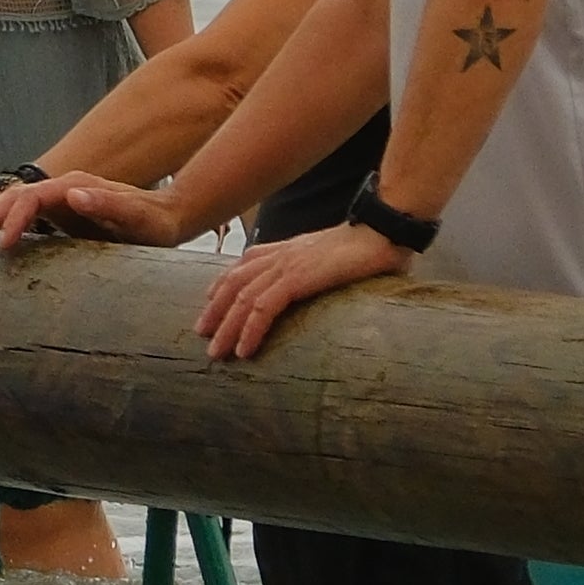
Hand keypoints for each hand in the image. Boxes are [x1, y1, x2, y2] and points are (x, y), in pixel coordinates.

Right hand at [0, 171, 184, 252]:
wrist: (169, 218)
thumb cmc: (157, 222)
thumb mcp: (140, 217)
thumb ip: (109, 205)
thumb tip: (72, 195)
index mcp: (76, 187)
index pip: (34, 198)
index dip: (14, 217)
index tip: (1, 242)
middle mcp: (64, 189)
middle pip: (17, 197)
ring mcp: (61, 201)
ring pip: (17, 204)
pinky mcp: (62, 216)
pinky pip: (27, 216)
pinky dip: (7, 225)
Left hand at [195, 218, 410, 359]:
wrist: (380, 232)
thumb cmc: (363, 248)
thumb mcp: (326, 259)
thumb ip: (311, 269)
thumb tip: (314, 285)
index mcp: (281, 249)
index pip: (239, 268)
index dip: (221, 288)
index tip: (210, 306)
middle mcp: (276, 255)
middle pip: (233, 285)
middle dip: (214, 312)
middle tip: (202, 336)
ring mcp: (285, 265)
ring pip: (242, 299)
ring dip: (226, 328)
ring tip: (217, 353)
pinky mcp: (297, 278)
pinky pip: (264, 307)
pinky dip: (250, 329)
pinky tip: (244, 349)